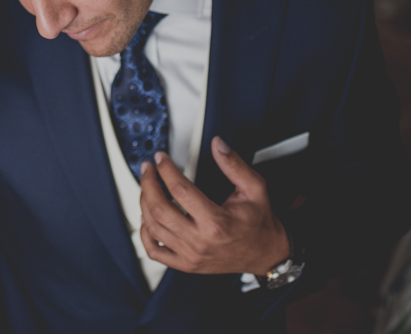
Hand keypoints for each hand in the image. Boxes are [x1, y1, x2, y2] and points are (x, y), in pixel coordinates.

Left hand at [139, 136, 288, 274]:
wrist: (265, 253)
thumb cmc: (259, 221)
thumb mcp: (254, 188)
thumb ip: (234, 165)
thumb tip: (217, 145)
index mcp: (216, 222)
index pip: (180, 191)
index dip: (166, 170)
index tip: (160, 159)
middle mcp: (200, 241)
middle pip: (160, 209)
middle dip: (149, 184)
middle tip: (148, 169)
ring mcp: (190, 255)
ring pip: (153, 228)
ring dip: (144, 203)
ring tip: (147, 187)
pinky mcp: (186, 264)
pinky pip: (155, 251)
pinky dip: (145, 234)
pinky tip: (147, 218)